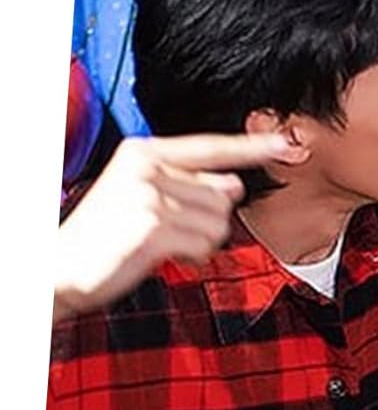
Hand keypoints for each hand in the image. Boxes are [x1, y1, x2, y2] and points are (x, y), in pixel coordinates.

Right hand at [54, 132, 292, 322]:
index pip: (209, 147)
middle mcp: (146, 168)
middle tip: (169, 231)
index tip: (283, 142)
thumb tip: (233, 185)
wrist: (62, 267)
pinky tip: (163, 254)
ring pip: (218, 223)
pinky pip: (205, 244)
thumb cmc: (105, 235)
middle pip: (221, 195)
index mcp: (143, 153)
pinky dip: (193, 255)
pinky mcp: (154, 227)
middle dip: (208, 221)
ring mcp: (149, 196)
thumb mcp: (144, 198)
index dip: (251, 146)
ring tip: (162, 242)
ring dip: (200, 241)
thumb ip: (190, 186)